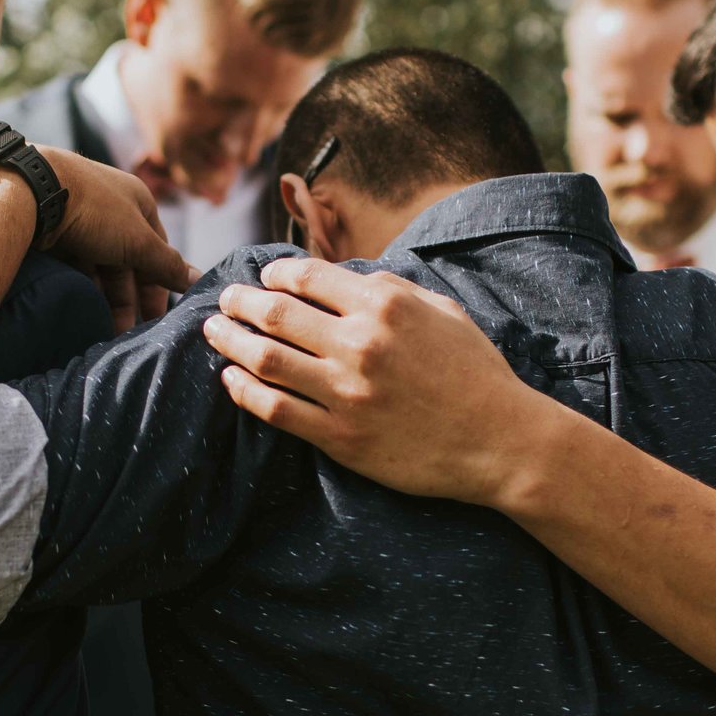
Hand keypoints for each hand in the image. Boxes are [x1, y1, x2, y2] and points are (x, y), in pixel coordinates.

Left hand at [35, 147, 193, 330]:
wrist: (33, 193)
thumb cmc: (95, 211)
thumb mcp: (138, 240)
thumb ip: (167, 264)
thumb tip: (198, 279)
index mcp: (138, 203)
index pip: (158, 249)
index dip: (161, 283)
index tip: (159, 317)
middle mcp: (112, 210)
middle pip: (129, 262)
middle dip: (131, 299)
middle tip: (132, 333)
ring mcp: (83, 222)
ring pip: (102, 267)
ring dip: (107, 299)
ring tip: (107, 330)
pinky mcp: (57, 234)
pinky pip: (77, 267)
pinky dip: (84, 288)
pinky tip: (85, 311)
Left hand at [200, 256, 543, 505]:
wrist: (501, 441)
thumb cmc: (475, 372)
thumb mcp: (442, 311)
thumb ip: (391, 288)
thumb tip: (343, 277)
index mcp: (385, 304)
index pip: (307, 277)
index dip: (275, 274)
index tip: (264, 279)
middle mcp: (360, 343)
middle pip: (275, 313)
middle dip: (239, 301)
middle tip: (223, 300)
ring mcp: (346, 392)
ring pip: (264, 359)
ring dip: (229, 341)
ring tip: (214, 332)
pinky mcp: (340, 437)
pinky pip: (275, 410)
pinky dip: (243, 391)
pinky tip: (230, 380)